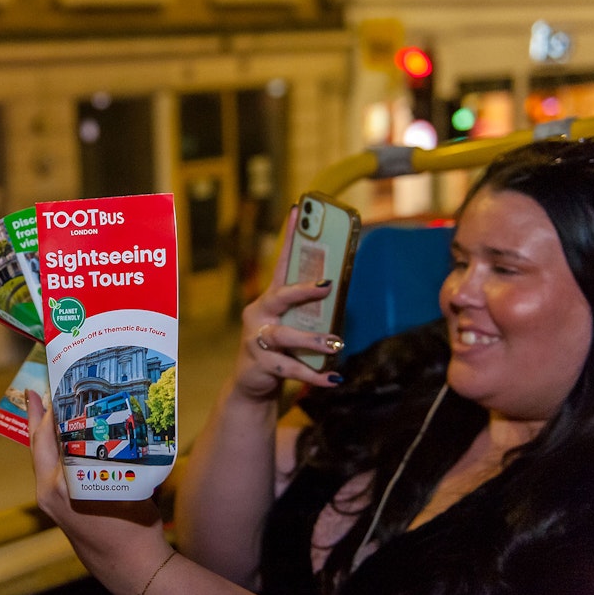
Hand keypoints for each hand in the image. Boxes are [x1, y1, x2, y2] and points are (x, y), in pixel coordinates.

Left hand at [26, 389, 172, 594]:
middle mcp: (50, 490)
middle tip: (36, 391)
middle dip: (38, 416)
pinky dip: (52, 451)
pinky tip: (62, 439)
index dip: (48, 410)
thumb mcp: (127, 482)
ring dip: (44, 433)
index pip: (48, 436)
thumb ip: (115, 453)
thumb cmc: (134, 524)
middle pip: (38, 444)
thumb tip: (116, 421)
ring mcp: (49, 500)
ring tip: (45, 408)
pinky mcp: (54, 506)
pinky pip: (48, 470)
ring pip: (41, 457)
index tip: (49, 386)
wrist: (128, 564)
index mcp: (64, 483)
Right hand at [232, 206, 343, 399]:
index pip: (281, 264)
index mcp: (269, 300)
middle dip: (302, 291)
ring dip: (312, 339)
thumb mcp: (292, 325)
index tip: (296, 210)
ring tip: (336, 344)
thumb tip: (341, 293)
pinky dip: (313, 375)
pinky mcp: (260, 364)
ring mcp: (256, 339)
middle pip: (279, 296)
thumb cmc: (278, 348)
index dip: (288, 237)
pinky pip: (290, 368)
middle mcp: (259, 315)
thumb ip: (309, 312)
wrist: (252, 384)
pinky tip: (332, 379)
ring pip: (284, 336)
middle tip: (326, 286)